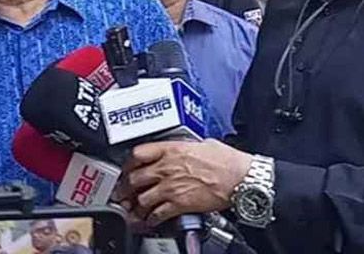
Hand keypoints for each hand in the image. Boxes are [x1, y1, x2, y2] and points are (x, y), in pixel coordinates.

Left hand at [118, 139, 251, 223]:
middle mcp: (167, 168)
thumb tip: (186, 148)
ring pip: (142, 199)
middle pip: (134, 178)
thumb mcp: (203, 143)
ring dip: (136, 206)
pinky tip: (150, 220)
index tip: (127, 168)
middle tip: (122, 193)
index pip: (138, 154)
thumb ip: (187, 146)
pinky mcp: (180, 204)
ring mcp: (171, 187)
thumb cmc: (227, 161)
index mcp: (171, 150)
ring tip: (133, 210)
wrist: (240, 178)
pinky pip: (158, 214)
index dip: (128, 163)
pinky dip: (151, 219)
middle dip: (125, 188)